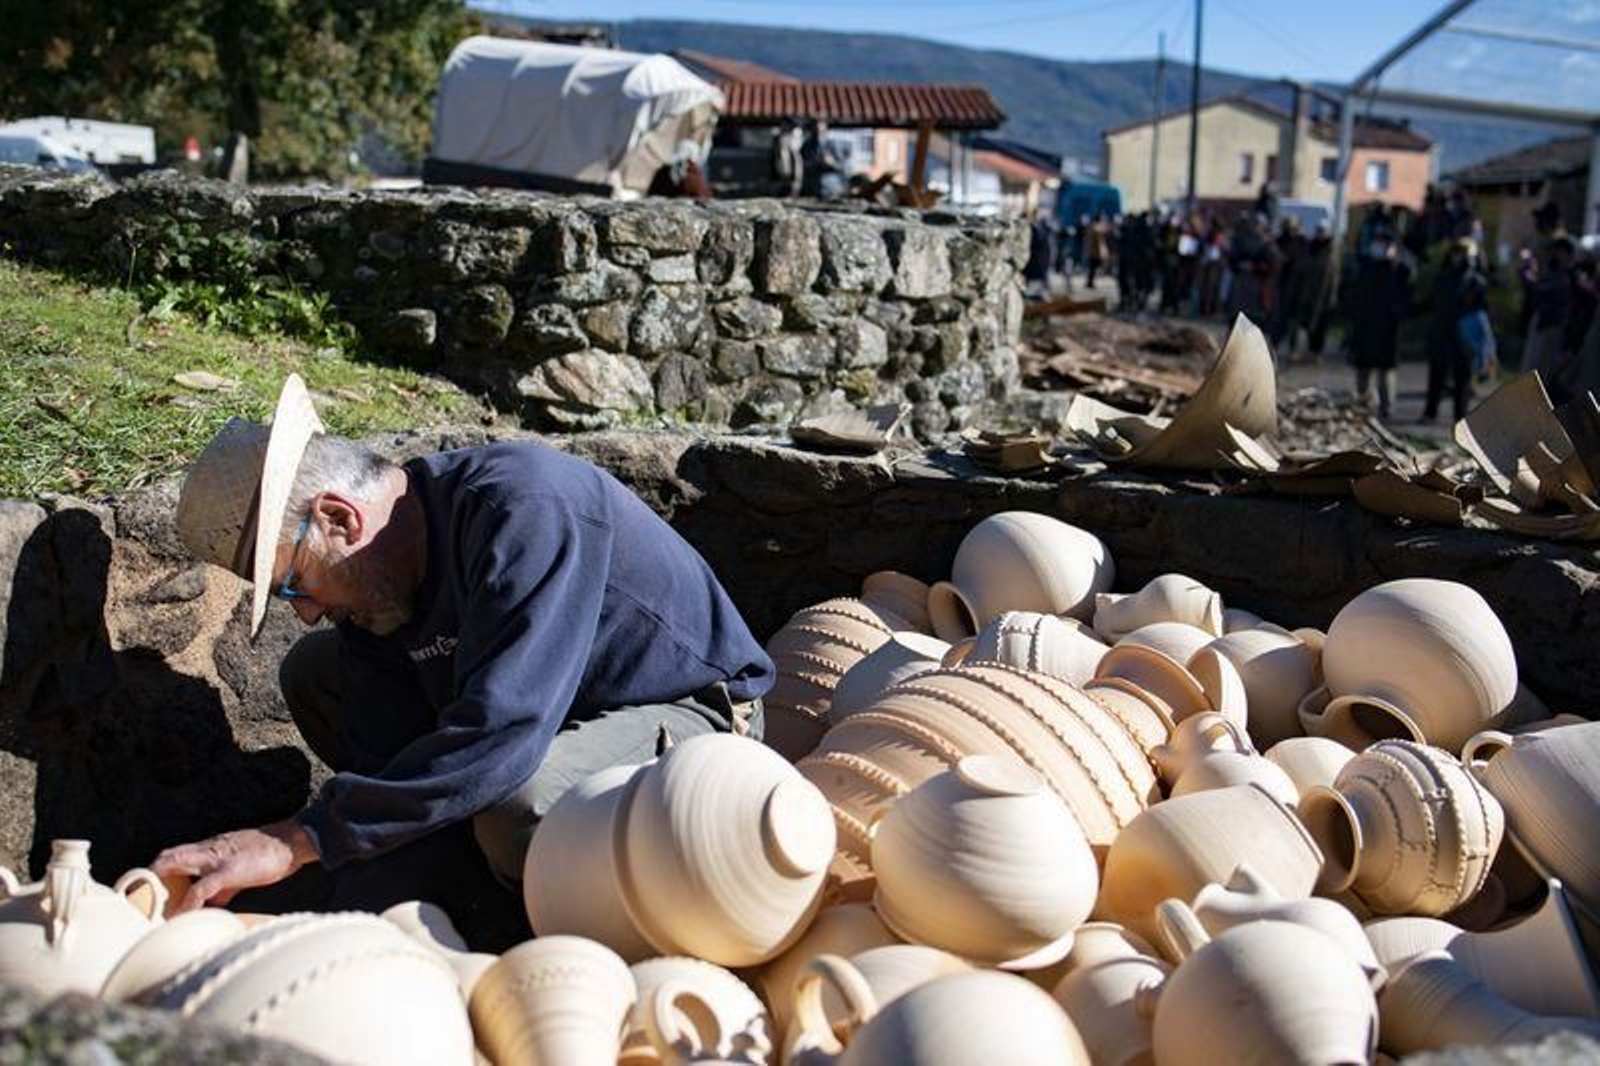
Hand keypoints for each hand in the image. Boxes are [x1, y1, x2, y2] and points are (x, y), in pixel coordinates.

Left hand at [152, 819, 318, 913]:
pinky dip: (189, 903)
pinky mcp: (229, 871)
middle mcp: (208, 849)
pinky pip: (202, 888)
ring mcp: (216, 858)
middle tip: (141, 898)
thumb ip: (223, 887)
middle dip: (150, 875)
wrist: (290, 843)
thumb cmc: (269, 856)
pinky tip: (182, 915)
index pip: (175, 854)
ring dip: (161, 884)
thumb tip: (212, 904)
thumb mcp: (241, 869)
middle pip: (168, 856)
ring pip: (177, 863)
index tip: (148, 888)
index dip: (158, 869)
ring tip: (151, 906)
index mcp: (210, 848)